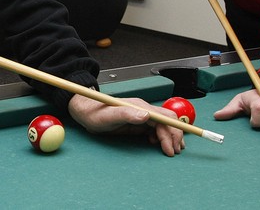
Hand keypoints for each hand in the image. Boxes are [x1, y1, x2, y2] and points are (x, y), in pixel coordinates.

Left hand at [68, 94, 185, 155]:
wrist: (85, 111)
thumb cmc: (95, 113)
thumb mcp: (109, 115)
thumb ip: (127, 115)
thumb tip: (146, 115)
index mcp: (139, 107)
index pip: (164, 117)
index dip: (172, 132)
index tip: (172, 147)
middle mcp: (143, 110)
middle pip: (167, 121)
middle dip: (174, 136)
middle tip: (173, 152)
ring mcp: (140, 116)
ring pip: (162, 125)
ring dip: (169, 137)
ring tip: (171, 150)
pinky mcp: (136, 122)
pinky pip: (154, 128)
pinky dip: (160, 137)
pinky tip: (156, 144)